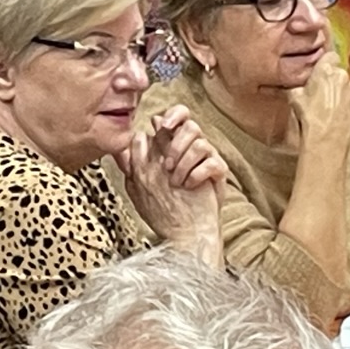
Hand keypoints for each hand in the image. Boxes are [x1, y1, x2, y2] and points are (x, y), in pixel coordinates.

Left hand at [115, 104, 224, 261]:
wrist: (185, 232)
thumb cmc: (164, 207)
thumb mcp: (142, 182)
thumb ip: (135, 159)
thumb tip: (131, 138)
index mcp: (173, 145)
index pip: (176, 117)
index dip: (171, 116)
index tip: (161, 125)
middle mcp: (191, 149)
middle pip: (190, 126)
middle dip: (175, 144)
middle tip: (166, 165)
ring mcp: (206, 159)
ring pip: (201, 142)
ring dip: (184, 162)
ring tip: (175, 181)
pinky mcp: (218, 173)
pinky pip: (212, 162)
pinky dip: (197, 174)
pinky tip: (188, 185)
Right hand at [301, 62, 349, 148]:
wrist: (327, 140)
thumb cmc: (309, 117)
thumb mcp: (294, 96)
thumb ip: (298, 84)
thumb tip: (298, 83)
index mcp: (326, 70)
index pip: (330, 55)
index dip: (325, 63)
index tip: (319, 70)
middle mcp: (342, 76)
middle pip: (338, 71)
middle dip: (330, 79)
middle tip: (319, 91)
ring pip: (345, 85)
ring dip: (339, 91)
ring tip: (327, 105)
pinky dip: (345, 102)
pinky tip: (336, 113)